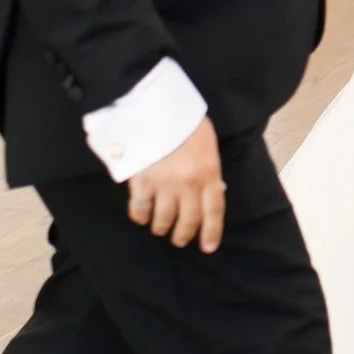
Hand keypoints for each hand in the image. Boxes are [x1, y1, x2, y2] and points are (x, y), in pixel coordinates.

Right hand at [126, 115, 225, 251]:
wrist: (155, 105)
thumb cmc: (184, 119)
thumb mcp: (207, 142)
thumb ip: (208, 167)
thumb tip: (212, 188)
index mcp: (209, 172)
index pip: (213, 210)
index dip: (211, 232)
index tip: (208, 247)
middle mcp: (188, 184)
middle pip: (188, 220)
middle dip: (183, 234)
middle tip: (179, 240)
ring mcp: (164, 185)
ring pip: (163, 219)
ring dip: (161, 227)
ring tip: (159, 228)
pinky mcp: (141, 182)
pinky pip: (140, 209)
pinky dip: (140, 217)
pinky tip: (141, 217)